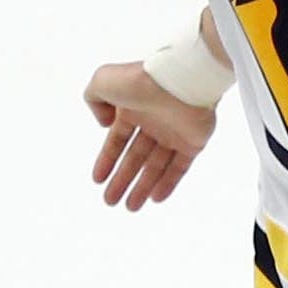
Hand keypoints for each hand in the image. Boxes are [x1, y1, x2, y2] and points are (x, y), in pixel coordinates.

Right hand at [85, 60, 217, 209]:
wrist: (179, 80)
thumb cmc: (140, 79)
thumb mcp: (103, 81)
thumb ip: (94, 99)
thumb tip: (104, 124)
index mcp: (132, 109)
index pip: (118, 140)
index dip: (107, 160)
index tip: (98, 180)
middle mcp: (153, 122)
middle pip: (135, 158)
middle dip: (122, 180)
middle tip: (111, 201)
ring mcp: (174, 133)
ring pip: (156, 166)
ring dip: (142, 187)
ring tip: (130, 207)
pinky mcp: (193, 142)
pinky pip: (179, 167)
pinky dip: (168, 183)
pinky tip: (155, 198)